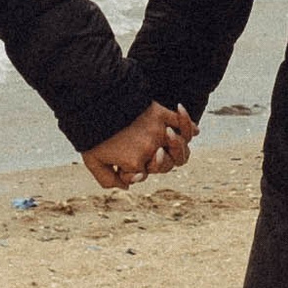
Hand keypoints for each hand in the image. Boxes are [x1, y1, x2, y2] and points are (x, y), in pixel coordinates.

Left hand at [82, 101, 197, 189]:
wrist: (95, 102)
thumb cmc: (92, 133)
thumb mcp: (94, 161)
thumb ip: (108, 180)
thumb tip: (127, 186)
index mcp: (135, 164)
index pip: (143, 176)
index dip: (132, 174)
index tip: (126, 169)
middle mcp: (151, 150)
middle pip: (166, 164)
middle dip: (156, 163)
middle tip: (151, 155)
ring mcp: (157, 132)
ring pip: (180, 145)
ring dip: (178, 146)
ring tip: (169, 139)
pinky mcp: (160, 114)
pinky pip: (180, 122)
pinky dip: (188, 124)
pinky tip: (195, 129)